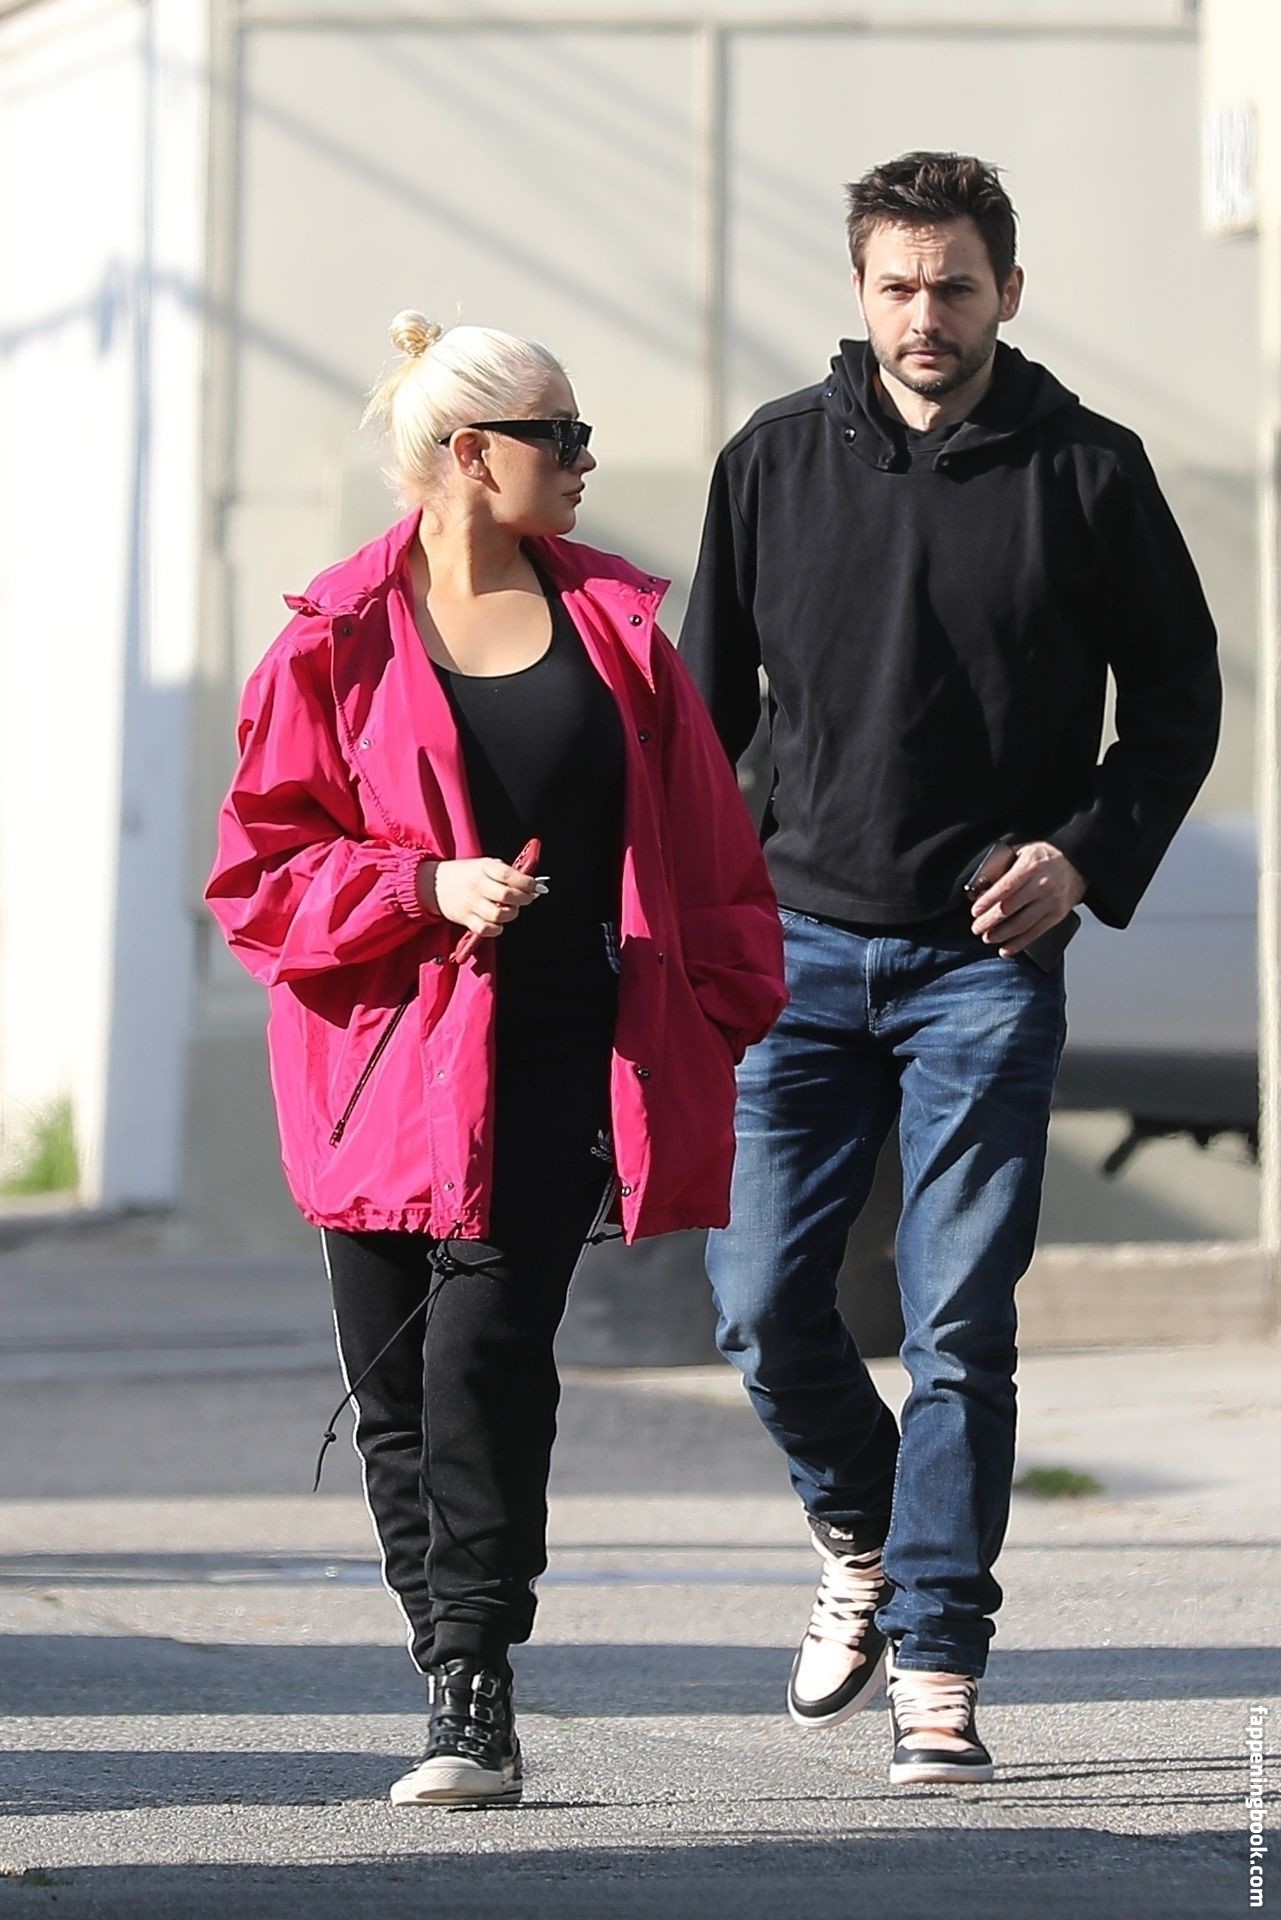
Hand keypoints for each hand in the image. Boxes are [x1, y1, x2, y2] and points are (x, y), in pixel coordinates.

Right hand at [416, 856, 539, 939]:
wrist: (434, 884)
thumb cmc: (464, 874)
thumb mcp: (483, 865)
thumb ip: (504, 872)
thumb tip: (529, 884)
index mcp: (483, 868)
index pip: (509, 875)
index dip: (526, 882)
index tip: (534, 886)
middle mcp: (477, 885)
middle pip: (507, 896)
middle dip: (524, 899)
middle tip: (527, 898)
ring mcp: (471, 903)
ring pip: (499, 914)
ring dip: (511, 914)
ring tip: (511, 909)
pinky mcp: (465, 919)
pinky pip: (486, 929)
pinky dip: (496, 928)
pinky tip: (498, 922)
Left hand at [969, 841, 1085, 957]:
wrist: (1077, 862)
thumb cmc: (1043, 858)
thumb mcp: (1021, 851)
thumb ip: (1001, 866)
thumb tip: (980, 886)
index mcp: (1030, 866)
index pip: (1005, 888)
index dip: (988, 902)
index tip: (975, 911)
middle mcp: (1042, 885)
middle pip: (1010, 908)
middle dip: (990, 921)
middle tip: (977, 928)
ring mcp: (1051, 901)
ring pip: (1022, 924)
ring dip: (1002, 935)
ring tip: (988, 938)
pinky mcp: (1058, 915)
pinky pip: (1035, 932)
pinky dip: (1019, 944)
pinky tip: (1006, 949)